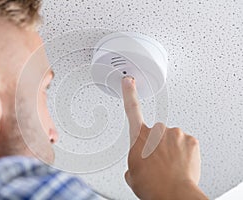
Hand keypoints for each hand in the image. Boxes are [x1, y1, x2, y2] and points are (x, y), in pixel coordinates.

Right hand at [121, 76, 207, 199]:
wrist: (173, 194)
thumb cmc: (152, 185)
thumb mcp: (132, 174)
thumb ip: (134, 161)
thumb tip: (138, 164)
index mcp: (139, 138)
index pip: (131, 109)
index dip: (129, 93)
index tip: (128, 81)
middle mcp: (156, 131)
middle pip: (156, 133)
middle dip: (157, 144)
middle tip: (159, 162)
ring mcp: (174, 134)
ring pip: (172, 138)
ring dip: (171, 149)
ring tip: (170, 166)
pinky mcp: (190, 140)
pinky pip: (186, 143)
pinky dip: (185, 152)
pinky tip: (181, 164)